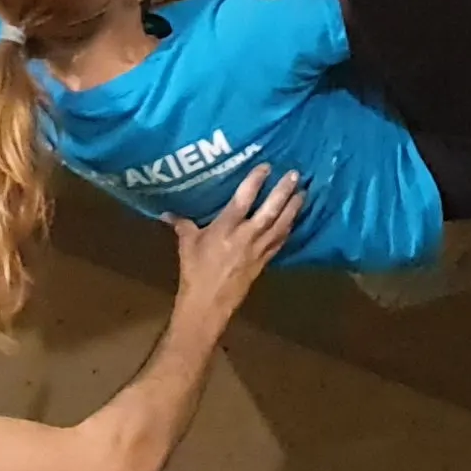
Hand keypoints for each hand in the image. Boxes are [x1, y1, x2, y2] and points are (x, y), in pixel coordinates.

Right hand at [166, 164, 305, 320]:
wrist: (208, 304)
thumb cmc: (195, 272)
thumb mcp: (186, 244)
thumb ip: (182, 224)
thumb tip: (167, 211)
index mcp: (225, 228)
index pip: (243, 199)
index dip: (255, 181)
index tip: (267, 166)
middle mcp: (246, 236)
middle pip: (270, 211)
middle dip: (284, 192)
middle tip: (295, 174)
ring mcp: (258, 250)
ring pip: (281, 225)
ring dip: (293, 208)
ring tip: (302, 192)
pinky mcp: (264, 262)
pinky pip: (280, 242)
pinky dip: (288, 229)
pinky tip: (294, 220)